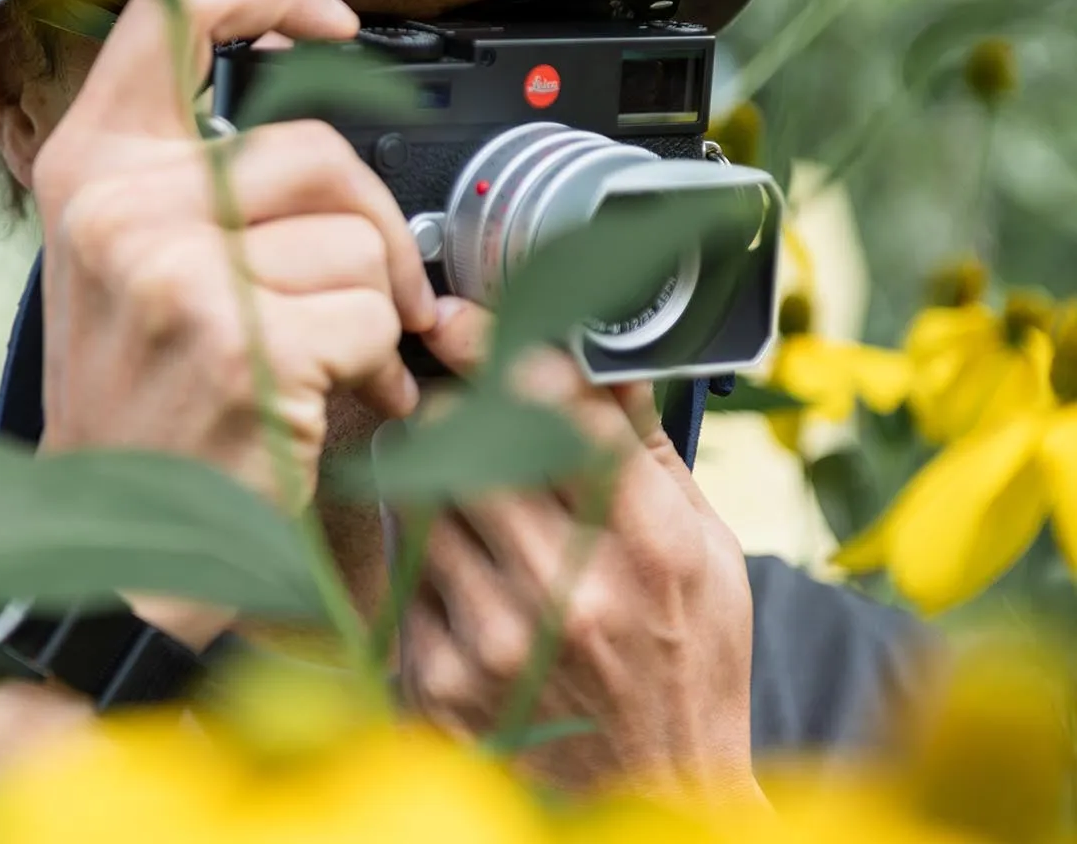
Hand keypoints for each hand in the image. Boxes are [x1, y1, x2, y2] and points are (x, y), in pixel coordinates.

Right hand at [32, 0, 432, 511]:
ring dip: (374, 309)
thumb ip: (198, 181)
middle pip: (315, 145)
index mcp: (91, 167)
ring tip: (334, 361)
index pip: (174, 9)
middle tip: (381, 285)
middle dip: (373, 221)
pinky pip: (370, 318)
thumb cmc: (137, 402)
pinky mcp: (236, 345)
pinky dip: (378, 366)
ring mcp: (173, 273)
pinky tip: (335, 402)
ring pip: (355, 242)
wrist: (107, 544)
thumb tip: (325, 133)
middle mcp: (120, 207)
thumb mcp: (129, 263)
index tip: (335, 25)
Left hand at [397, 300, 755, 799]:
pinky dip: (424, 554)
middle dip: (449, 405)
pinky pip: (403, 569)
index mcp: (649, 547)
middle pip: (464, 438)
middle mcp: (570, 591)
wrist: (656, 805)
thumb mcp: (706, 554)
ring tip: (469, 498)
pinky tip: (466, 577)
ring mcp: (497, 641)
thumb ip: (645, 450)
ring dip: (428, 474)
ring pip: (418, 494)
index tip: (456, 316)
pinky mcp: (440, 680)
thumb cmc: (688, 669)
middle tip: (454, 404)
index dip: (496, 346)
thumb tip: (596, 352)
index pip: (558, 409)